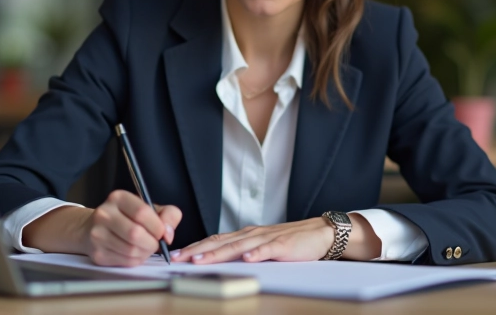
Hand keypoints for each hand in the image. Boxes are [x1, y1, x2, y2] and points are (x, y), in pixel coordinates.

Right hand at [83, 190, 181, 265]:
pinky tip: (134, 253)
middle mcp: (104, 214)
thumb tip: (168, 235)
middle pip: (135, 233)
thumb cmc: (128, 217)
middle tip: (154, 243)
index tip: (161, 232)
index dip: (157, 226)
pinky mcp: (97, 254)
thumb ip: (168, 215)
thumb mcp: (150, 209)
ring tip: (144, 247)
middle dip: (152, 243)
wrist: (94, 228)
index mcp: (118, 198)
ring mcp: (97, 235)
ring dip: (145, 253)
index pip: (142, 212)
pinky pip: (125, 262)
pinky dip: (136, 260)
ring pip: (131, 250)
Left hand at [170, 218, 333, 263]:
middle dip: (197, 250)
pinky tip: (247, 259)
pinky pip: (268, 249)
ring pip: (238, 246)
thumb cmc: (290, 242)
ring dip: (218, 253)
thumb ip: (242, 252)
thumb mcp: (260, 247)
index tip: (176, 255)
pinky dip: (256, 254)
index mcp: (245, 236)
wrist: (319, 233)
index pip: (215, 241)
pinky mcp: (283, 245)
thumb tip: (219, 261)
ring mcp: (266, 239)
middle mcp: (251, 235)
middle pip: (220, 242)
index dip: (195, 247)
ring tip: (201, 260)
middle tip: (178, 258)